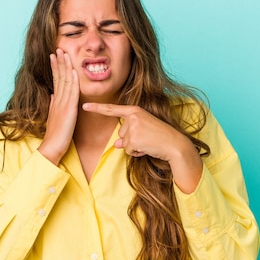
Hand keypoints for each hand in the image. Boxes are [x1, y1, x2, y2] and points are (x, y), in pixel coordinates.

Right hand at [38, 49, 79, 164]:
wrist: (52, 147)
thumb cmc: (55, 135)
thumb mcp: (53, 116)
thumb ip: (53, 104)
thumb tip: (53, 94)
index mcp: (55, 101)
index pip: (56, 80)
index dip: (55, 67)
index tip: (54, 56)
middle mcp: (58, 100)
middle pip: (59, 77)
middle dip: (58, 62)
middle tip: (58, 49)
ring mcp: (62, 104)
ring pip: (64, 81)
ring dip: (65, 66)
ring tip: (64, 54)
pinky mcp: (68, 109)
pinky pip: (71, 92)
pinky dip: (73, 80)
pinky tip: (74, 70)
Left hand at [82, 102, 202, 192]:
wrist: (174, 144)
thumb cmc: (160, 138)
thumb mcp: (143, 132)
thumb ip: (128, 135)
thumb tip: (117, 144)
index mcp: (135, 111)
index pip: (113, 110)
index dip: (97, 108)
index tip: (85, 106)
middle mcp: (133, 117)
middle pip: (120, 134)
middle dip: (131, 140)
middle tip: (148, 138)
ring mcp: (133, 127)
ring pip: (124, 144)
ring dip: (134, 147)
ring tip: (149, 143)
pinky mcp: (134, 139)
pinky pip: (128, 151)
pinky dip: (136, 153)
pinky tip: (147, 148)